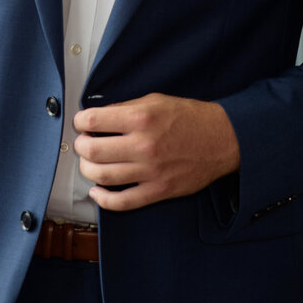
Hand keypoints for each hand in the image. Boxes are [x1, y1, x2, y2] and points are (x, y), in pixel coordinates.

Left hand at [73, 93, 239, 211]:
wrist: (222, 139)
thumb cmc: (190, 118)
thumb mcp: (155, 101)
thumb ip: (125, 109)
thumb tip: (97, 118)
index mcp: (141, 119)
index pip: (93, 121)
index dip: (80, 122)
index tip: (82, 123)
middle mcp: (143, 145)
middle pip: (91, 151)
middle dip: (80, 146)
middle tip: (84, 142)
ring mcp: (150, 171)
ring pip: (101, 176)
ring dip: (87, 170)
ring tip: (90, 163)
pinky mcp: (158, 190)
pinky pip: (122, 202)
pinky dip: (103, 199)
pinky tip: (98, 190)